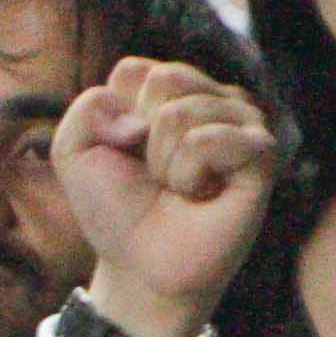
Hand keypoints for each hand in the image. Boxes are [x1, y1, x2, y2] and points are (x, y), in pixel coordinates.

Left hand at [56, 57, 279, 336]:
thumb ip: (86, 110)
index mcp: (171, 90)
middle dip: (143, 138)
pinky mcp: (261, 154)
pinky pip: (213, 139)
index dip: (116, 120)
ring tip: (178, 188)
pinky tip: (200, 195)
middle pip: (165, 80)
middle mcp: (211, 98)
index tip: (125, 155)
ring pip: (184, 111)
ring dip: (164, 161)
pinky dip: (190, 172)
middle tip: (155, 175)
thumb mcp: (74, 153)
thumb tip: (140, 118)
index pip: (136, 70)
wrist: (141, 266)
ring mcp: (242, 122)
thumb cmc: (115, 209)